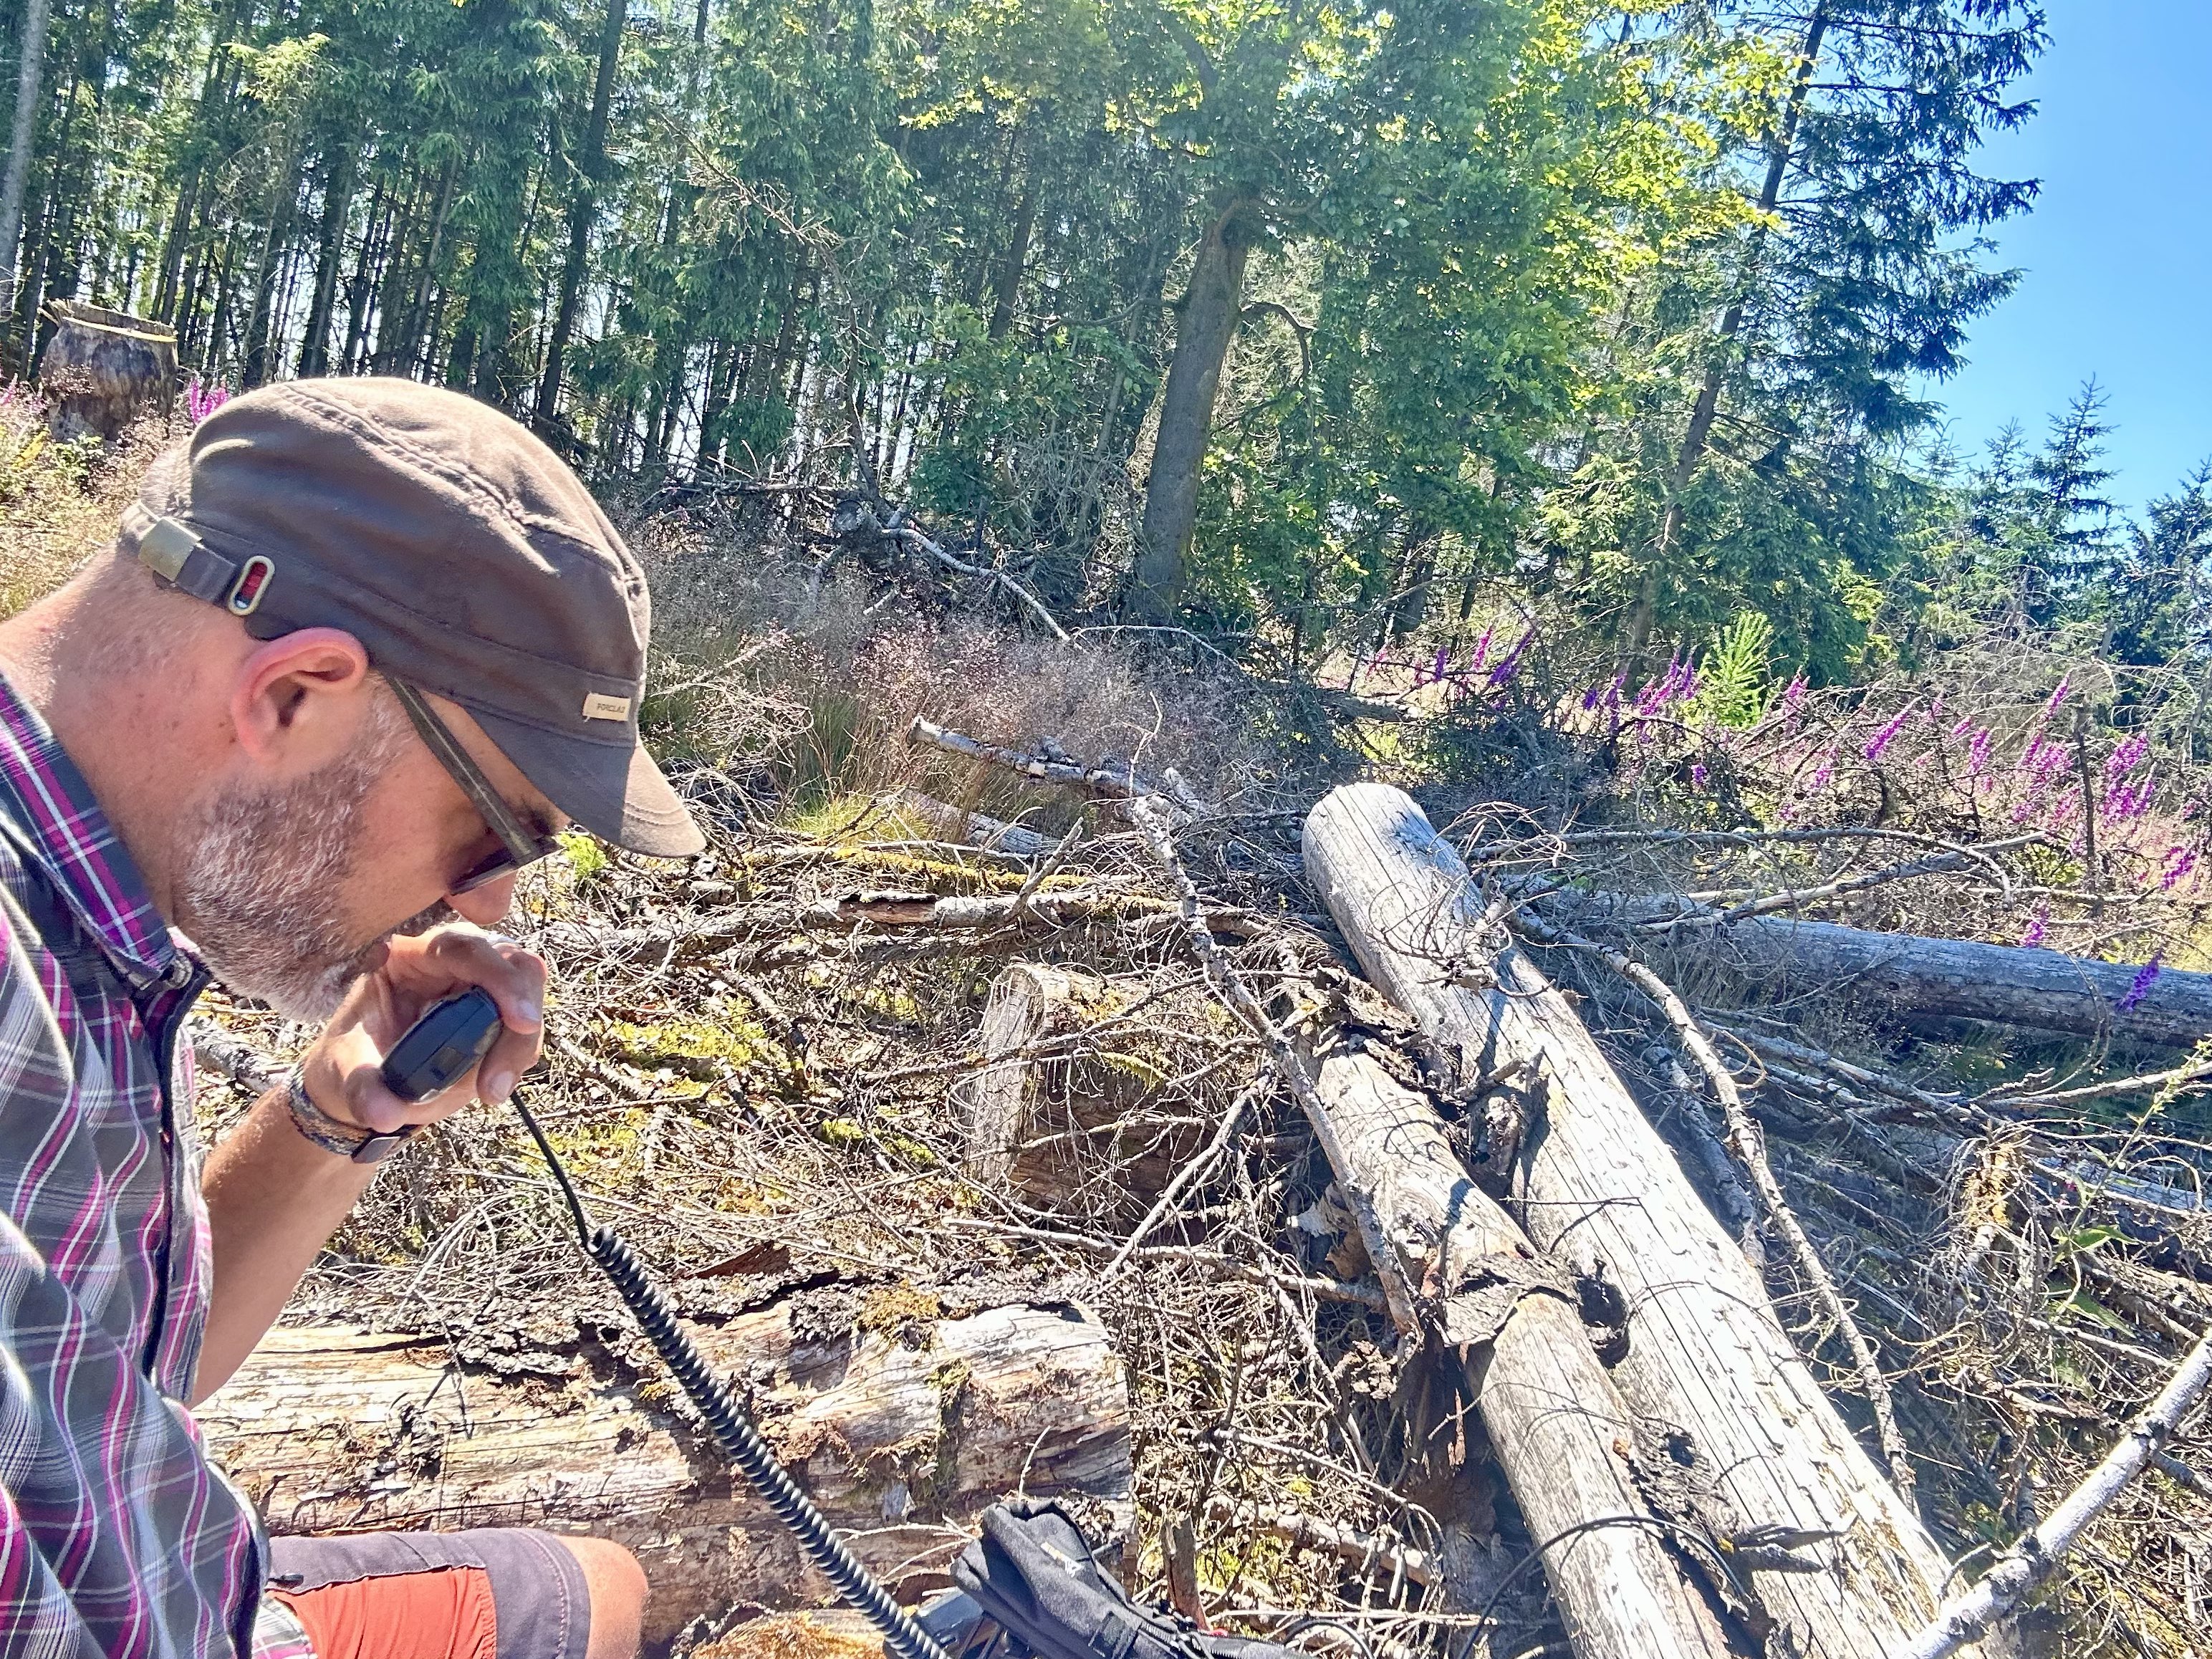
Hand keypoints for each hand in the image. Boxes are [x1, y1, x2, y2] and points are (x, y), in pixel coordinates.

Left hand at [296, 925, 545, 1136]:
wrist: (368, 1084)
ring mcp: (480, 986)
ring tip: (490, 1092)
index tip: (521, 1021)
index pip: (462, 949)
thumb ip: (364, 1091)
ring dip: (519, 1046)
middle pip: (512, 963)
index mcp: (410, 957)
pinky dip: (517, 1059)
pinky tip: (491, 1086)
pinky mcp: (497, 1015)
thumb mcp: (347, 1072)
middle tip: (506, 1066)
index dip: (498, 977)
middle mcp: (452, 962)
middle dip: (523, 1010)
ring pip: (529, 996)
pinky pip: (524, 1029)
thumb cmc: (351, 1063)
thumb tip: (384, 1115)